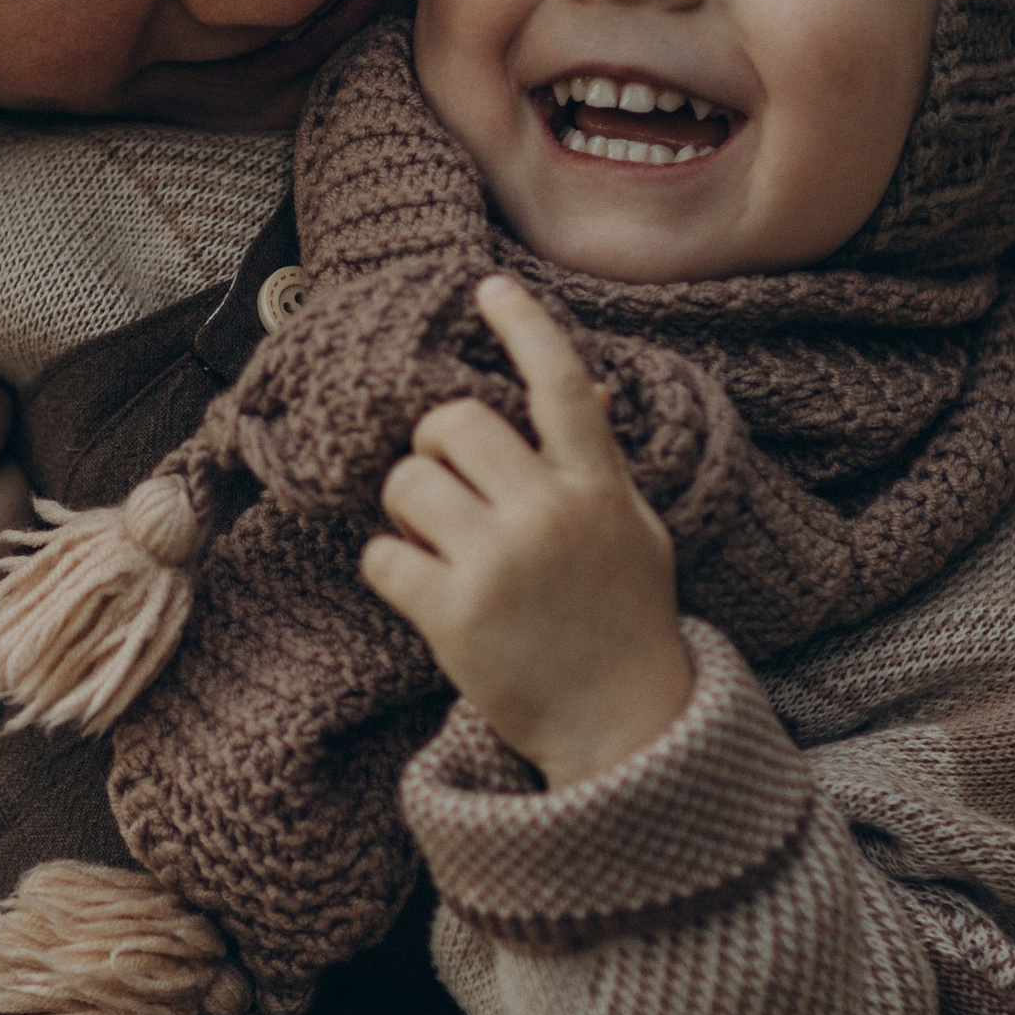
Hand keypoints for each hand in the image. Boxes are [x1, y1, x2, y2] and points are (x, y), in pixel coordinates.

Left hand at [359, 274, 692, 786]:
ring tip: (435, 545)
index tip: (489, 287)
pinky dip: (388, 569)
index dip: (524, 327)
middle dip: (434, 449)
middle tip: (447, 490)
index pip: (560, 386)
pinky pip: (380, 557)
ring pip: (405, 482)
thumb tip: (583, 390)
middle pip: (452, 422)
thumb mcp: (633, 532)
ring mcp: (500, 563)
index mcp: (597, 488)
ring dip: (405, 509)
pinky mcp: (454, 616)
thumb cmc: (625, 623)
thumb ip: (598, 465)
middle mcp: (549, 513)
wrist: (623, 728)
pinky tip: (421, 591)